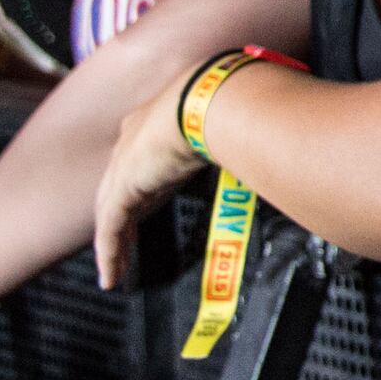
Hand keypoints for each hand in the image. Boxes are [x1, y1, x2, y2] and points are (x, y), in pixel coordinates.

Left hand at [96, 77, 219, 288]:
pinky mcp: (122, 188)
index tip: (153, 200)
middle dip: (123, 216)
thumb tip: (270, 143)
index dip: (145, 184)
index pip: (142, 159)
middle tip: (126, 242)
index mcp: (156, 121)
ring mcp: (124, 165)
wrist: (210, 103)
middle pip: (119, 188)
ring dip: (114, 243)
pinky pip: (109, 230)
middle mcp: (133, 141)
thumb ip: (235, 138)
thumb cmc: (230, 105)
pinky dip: (111, 254)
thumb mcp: (229, 123)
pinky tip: (113, 276)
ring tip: (116, 270)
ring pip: (110, 213)